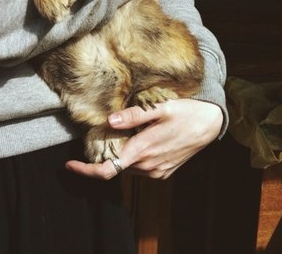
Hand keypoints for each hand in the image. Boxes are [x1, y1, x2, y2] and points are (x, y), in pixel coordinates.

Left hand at [66, 98, 222, 179]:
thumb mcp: (159, 108)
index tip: (69, 164)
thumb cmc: (185, 111)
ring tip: (122, 133)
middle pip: (115, 166)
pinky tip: (136, 140)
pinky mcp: (163, 172)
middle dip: (103, 154)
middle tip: (99, 135)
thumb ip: (134, 116)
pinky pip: (139, 168)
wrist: (211, 123)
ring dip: (119, 154)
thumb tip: (110, 121)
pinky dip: (132, 157)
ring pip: (127, 167)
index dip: (86, 170)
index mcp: (143, 151)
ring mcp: (156, 171)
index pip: (107, 169)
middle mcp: (148, 166)